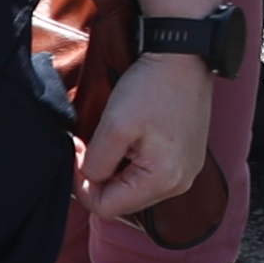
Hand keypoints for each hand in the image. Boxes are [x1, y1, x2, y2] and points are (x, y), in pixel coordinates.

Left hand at [77, 52, 212, 219]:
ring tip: (112, 137)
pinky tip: (130, 136)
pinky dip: (131, 160)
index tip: (78, 152)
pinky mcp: (185, 157)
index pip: (106, 207)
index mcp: (163, 180)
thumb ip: (95, 163)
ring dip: (115, 168)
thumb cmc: (153, 87)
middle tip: (90, 143)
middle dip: (99, 176)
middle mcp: (179, 183)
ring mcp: (185, 171)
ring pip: (134, 187)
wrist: (184, 55)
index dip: (81, 185)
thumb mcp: (114, 126)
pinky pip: (149, 172)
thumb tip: (88, 178)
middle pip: (122, 200)